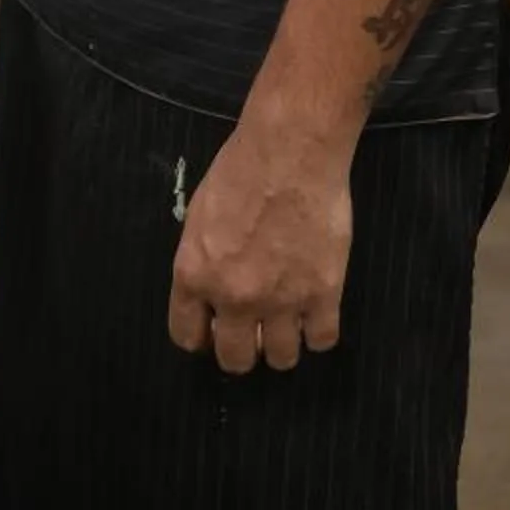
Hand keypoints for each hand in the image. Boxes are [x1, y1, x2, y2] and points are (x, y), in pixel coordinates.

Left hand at [167, 114, 352, 373]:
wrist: (291, 150)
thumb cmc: (240, 169)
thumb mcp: (199, 215)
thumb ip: (202, 261)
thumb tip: (210, 293)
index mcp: (194, 275)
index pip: (187, 336)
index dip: (203, 336)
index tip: (215, 328)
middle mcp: (234, 298)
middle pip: (236, 359)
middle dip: (243, 348)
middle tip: (254, 329)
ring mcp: (280, 301)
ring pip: (281, 359)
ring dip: (282, 343)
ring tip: (287, 320)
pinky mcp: (322, 295)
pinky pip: (322, 340)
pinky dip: (318, 330)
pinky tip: (316, 311)